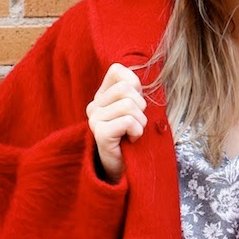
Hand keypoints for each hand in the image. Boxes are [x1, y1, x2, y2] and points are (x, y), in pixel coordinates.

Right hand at [86, 64, 146, 184]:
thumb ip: (135, 91)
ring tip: (135, 132)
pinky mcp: (99, 133)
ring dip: (140, 121)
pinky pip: (127, 121)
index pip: (116, 70)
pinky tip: (132, 140)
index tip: (136, 104)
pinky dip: (137, 131)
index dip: (134, 84)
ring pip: (128, 105)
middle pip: (125, 88)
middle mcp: (94, 105)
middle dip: (141, 106)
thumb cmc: (134, 137)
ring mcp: (94, 119)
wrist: (127, 168)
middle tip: (137, 123)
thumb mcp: (137, 109)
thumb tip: (144, 77)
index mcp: (102, 95)